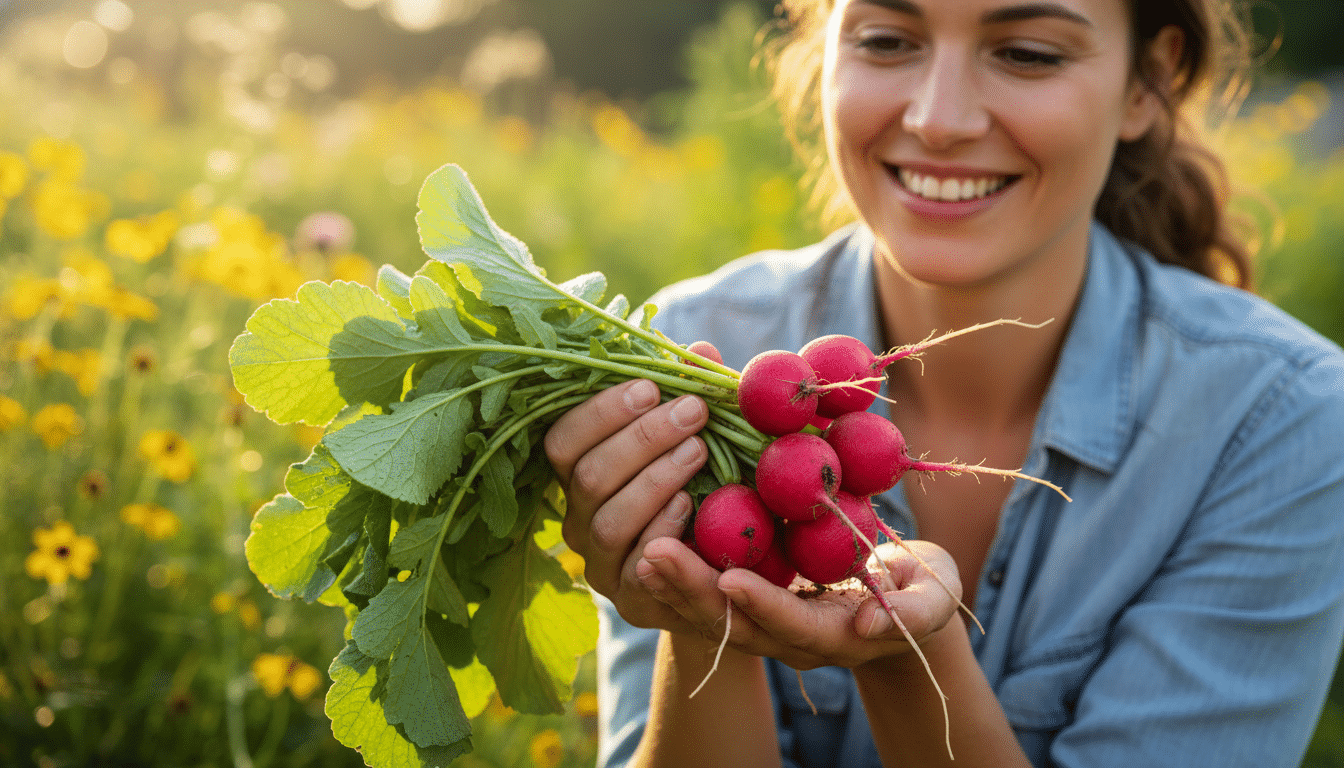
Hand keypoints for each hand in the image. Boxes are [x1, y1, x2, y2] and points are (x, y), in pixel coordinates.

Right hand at [544, 344, 718, 631]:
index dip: (600, 412)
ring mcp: (601, 565)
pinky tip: (691, 504)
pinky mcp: (631, 601)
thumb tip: (700, 351)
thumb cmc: (702, 490)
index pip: (562, 440)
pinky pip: (636, 568)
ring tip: (698, 450)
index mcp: (580, 476)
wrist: (724, 575)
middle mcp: (577, 521)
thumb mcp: (698, 440)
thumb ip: (691, 398)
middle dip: (641, 439)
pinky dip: (662, 531)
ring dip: (653, 480)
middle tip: (693, 411)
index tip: (649, 386)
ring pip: (607, 521)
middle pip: (587, 477)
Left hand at [634, 535, 962, 669]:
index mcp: (835, 636)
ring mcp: (765, 626)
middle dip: (695, 590)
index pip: (792, 625)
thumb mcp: (933, 598)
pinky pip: (707, 596)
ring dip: (675, 584)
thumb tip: (872, 625)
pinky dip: (678, 575)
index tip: (731, 578)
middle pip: (735, 623)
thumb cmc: (921, 592)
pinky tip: (647, 546)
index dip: (763, 603)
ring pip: (712, 613)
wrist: (899, 607)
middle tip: (655, 554)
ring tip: (641, 552)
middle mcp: (789, 639)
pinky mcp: (749, 605)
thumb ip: (912, 612)